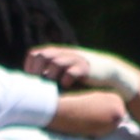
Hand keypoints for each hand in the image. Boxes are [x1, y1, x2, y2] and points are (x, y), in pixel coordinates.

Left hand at [25, 45, 139, 98]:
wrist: (109, 73)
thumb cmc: (82, 75)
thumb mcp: (65, 69)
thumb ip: (49, 72)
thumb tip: (31, 84)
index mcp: (57, 53)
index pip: (35, 54)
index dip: (30, 66)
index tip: (32, 79)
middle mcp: (65, 54)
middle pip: (43, 55)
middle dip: (37, 70)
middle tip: (38, 83)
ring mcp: (75, 60)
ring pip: (56, 63)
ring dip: (50, 76)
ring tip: (52, 86)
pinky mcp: (85, 68)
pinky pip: (71, 72)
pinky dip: (66, 80)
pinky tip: (66, 85)